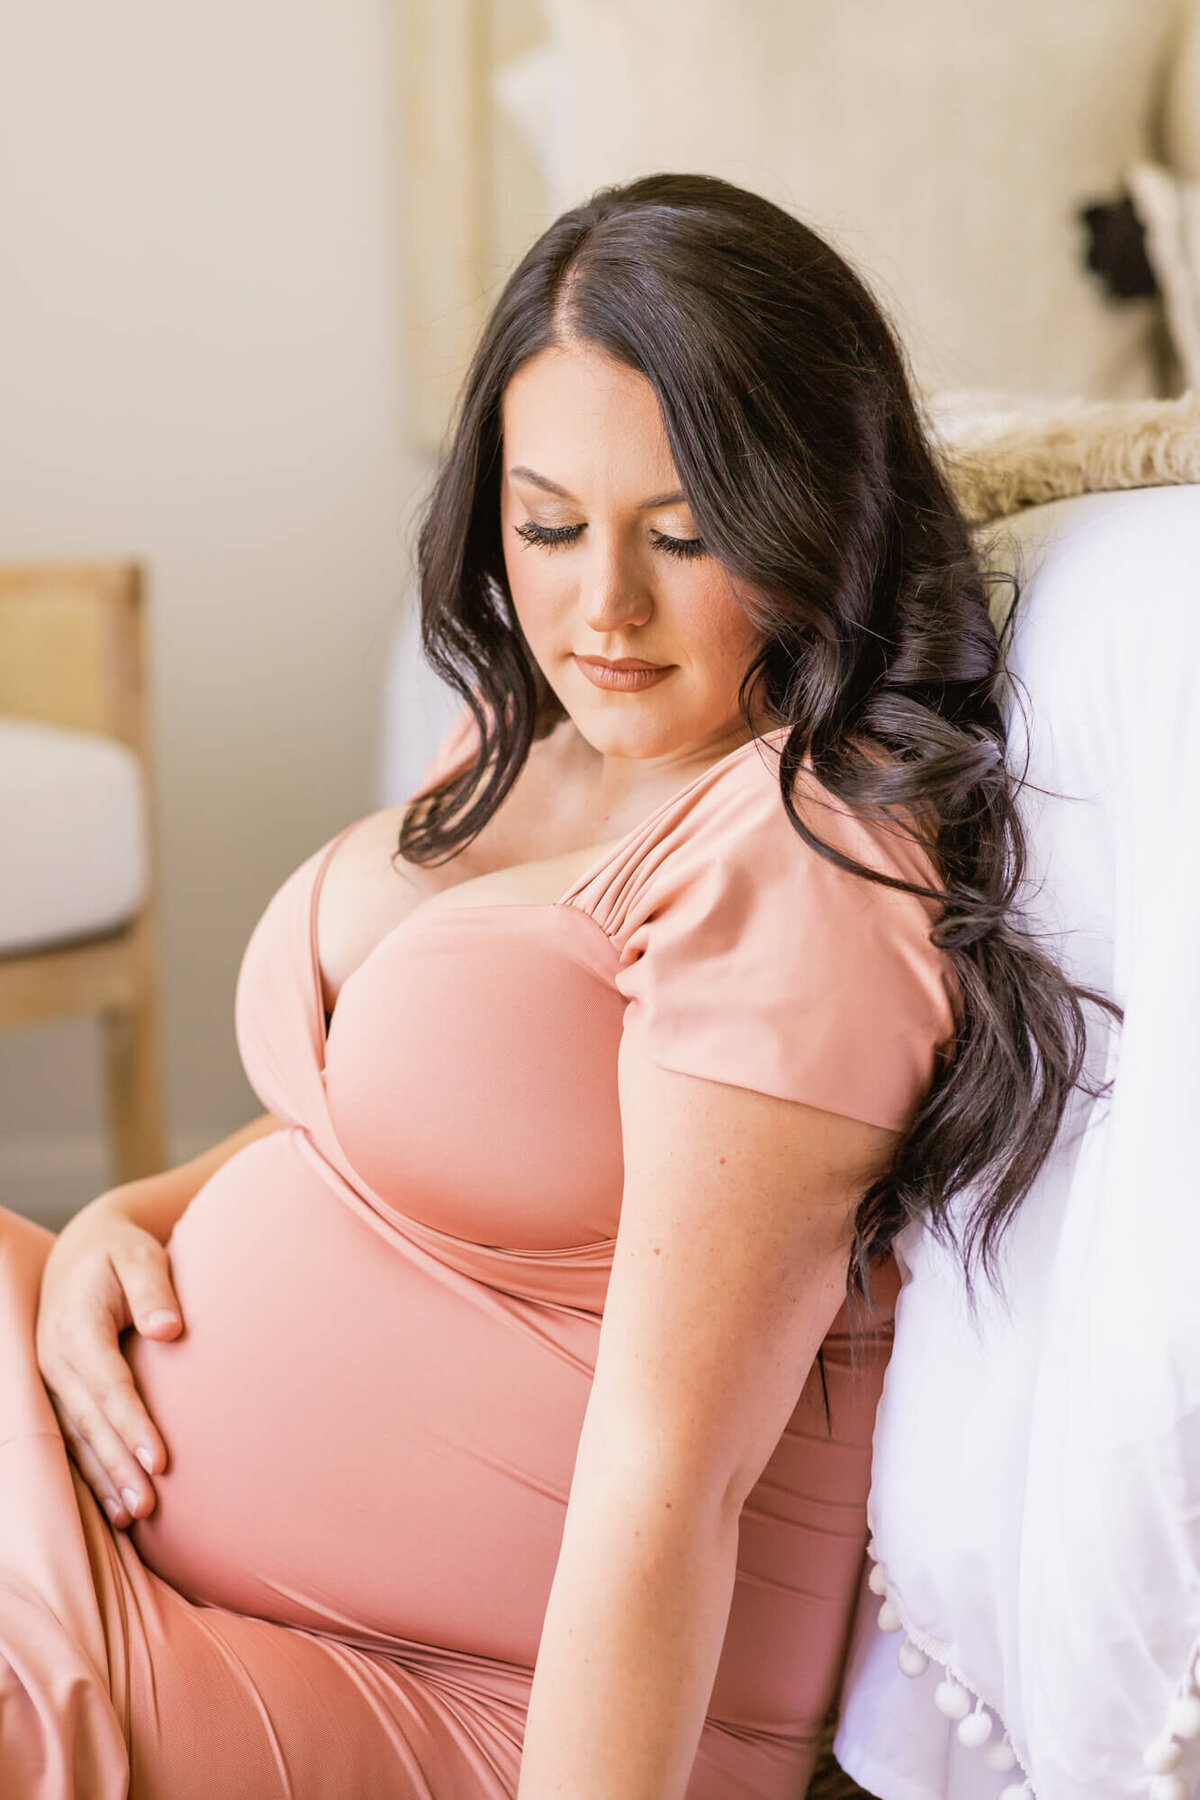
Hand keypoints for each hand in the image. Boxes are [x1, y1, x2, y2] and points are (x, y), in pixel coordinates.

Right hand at [35, 1194, 183, 1529]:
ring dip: (105, 1479)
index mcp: (77, 1329)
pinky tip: (115, 1505)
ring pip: (78, 1438)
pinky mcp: (57, 1392)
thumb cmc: (120, 1254)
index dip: (133, 1424)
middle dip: (118, 1466)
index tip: (161, 1460)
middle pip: (91, 1422)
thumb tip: (168, 1329)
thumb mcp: (139, 1256)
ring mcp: (52, 1380)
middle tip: (149, 1505)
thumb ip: (154, 1289)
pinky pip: (73, 1439)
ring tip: (134, 1516)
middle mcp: (56, 1360)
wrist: (80, 1251)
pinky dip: (92, 1474)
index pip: (108, 1385)